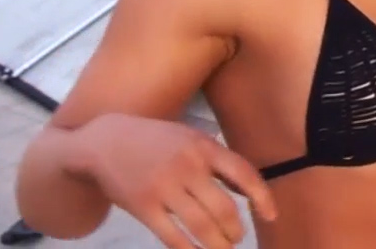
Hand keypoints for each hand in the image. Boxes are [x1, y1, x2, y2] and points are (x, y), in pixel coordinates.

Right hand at [75, 114, 276, 248]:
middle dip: (235, 229)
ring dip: (217, 244)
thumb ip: (217, 161)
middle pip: (224, 208)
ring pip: (201, 226)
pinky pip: (172, 236)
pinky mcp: (143, 206)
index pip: (243, 173)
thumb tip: (248, 189)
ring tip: (224, 248)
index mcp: (203, 146)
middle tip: (237, 238)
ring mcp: (164, 187)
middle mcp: (187, 166)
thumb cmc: (154, 141)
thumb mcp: (189, 137)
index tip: (271, 216)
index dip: (262, 197)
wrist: (104, 142)